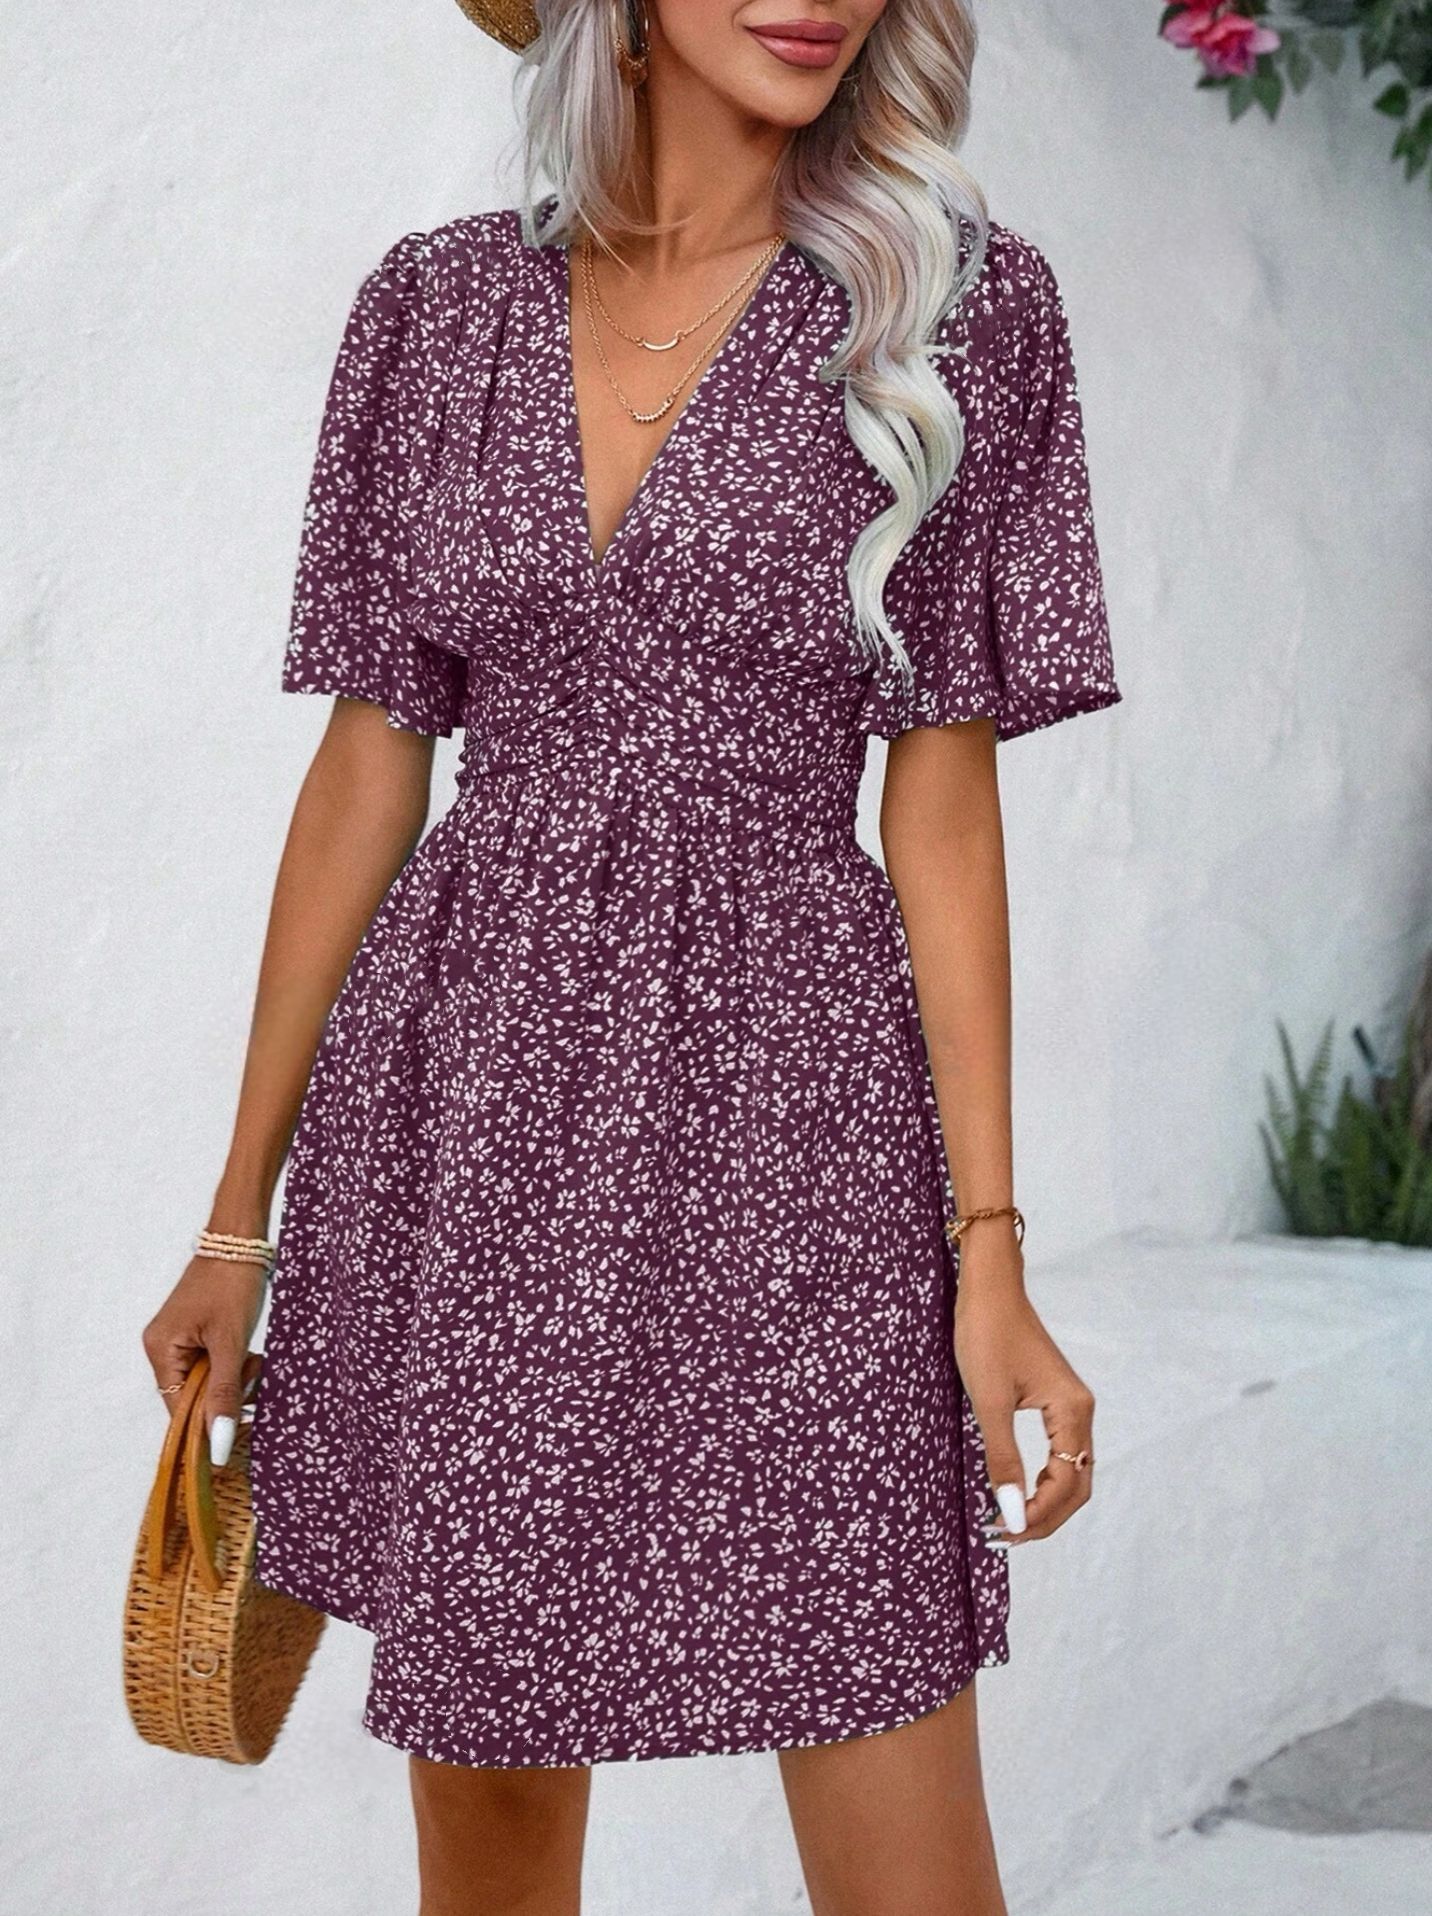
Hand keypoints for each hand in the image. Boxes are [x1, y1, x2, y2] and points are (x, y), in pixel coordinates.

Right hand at [142, 1256, 267, 1464]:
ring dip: (235, 1378)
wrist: (242, 1238)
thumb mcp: (231, 1343)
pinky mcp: (198, 1331)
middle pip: (193, 1395)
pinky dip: (234, 1364)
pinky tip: (251, 1353)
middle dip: (227, 1393)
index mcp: (161, 1350)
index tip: (237, 1433)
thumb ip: (224, 1393)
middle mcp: (163, 1347)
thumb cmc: (233, 1284)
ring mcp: (180, 1338)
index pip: (178, 1408)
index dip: (206, 1423)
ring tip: (254, 1359)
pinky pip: (214, 1363)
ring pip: (208, 1380)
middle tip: (253, 1372)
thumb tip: (217, 1444)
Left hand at [952, 1235, 1094, 1547]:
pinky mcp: (1056, 1401)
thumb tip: (1012, 1514)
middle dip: (1045, 1517)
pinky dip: (1045, 1480)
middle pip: (1078, 1484)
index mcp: (1072, 1410)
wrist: (988, 1288)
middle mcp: (1081, 1411)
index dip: (1038, 1516)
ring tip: (1008, 1521)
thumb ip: (1003, 1460)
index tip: (1002, 1533)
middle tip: (1003, 1537)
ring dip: (1046, 1502)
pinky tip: (1018, 1490)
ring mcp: (1071, 1406)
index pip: (1068, 1483)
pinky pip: (1062, 1453)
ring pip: (1073, 1471)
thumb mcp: (988, 1402)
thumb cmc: (986, 1335)